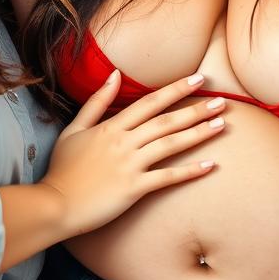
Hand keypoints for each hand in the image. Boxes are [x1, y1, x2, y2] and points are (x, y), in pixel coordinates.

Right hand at [41, 70, 224, 236]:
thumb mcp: (75, 129)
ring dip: (198, 133)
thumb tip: (114, 74)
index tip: (198, 79)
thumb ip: (97, 102)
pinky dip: (190, 171)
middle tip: (223, 100)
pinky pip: (167, 178)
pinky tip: (211, 165)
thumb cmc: (63, 168)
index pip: (149, 102)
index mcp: (111, 127)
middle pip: (166, 120)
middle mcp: (124, 142)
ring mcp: (130, 165)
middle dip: (196, 108)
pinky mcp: (134, 189)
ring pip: (170, 144)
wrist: (55, 204)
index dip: (176, 90)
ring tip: (222, 125)